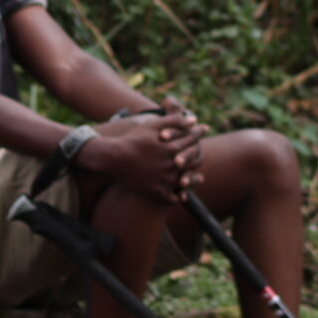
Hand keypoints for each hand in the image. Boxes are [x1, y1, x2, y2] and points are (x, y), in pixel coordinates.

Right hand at [78, 111, 208, 199]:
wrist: (114, 159)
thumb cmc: (133, 139)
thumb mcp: (152, 125)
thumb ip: (174, 120)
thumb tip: (193, 120)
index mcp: (172, 148)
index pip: (192, 140)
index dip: (199, 133)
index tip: (204, 129)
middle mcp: (172, 165)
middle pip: (193, 162)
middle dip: (198, 157)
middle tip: (200, 155)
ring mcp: (165, 180)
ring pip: (186, 182)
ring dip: (191, 179)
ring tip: (194, 178)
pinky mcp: (157, 192)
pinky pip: (173, 198)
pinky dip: (177, 196)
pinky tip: (179, 193)